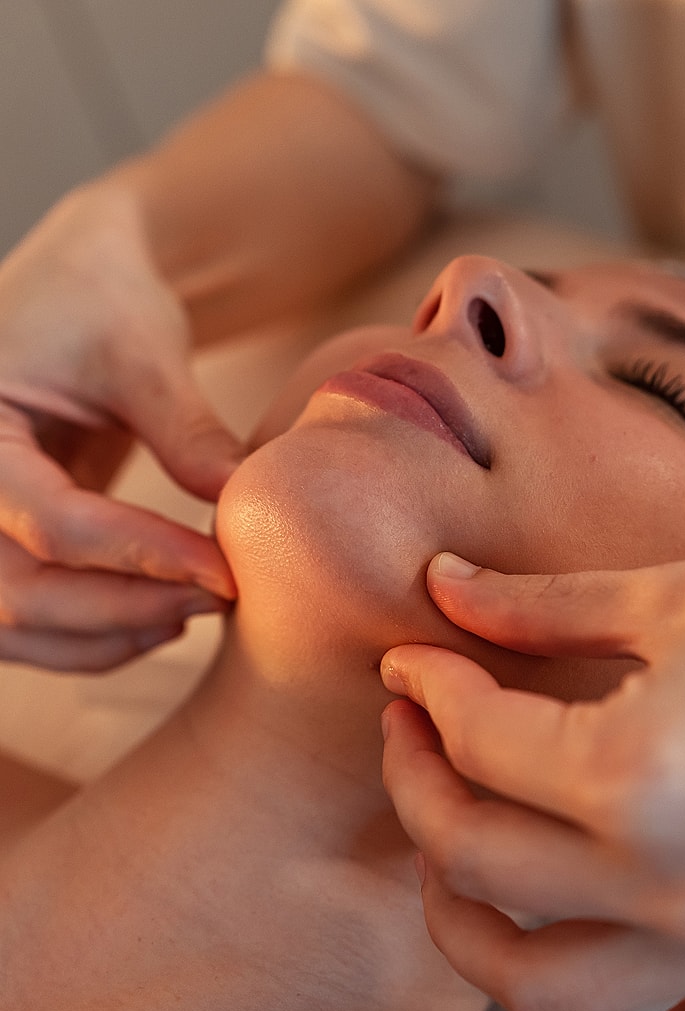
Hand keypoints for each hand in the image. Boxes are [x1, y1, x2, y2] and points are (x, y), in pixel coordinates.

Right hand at [0, 182, 241, 668]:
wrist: (74, 286)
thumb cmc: (100, 296)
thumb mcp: (143, 350)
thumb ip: (186, 431)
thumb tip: (246, 503)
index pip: (51, 523)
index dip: (141, 555)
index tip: (223, 571)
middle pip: (21, 593)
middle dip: (127, 608)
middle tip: (219, 595)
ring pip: (15, 623)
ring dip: (108, 635)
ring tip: (196, 608)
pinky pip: (27, 614)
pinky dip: (89, 631)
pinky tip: (161, 615)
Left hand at [381, 533, 684, 1010]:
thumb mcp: (682, 595)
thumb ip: (541, 606)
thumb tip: (443, 587)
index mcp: (645, 772)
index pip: (477, 743)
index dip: (427, 690)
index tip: (415, 665)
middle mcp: (679, 885)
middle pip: (478, 860)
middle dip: (419, 785)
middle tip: (416, 735)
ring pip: (537, 988)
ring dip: (466, 921)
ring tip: (456, 853)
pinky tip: (561, 972)